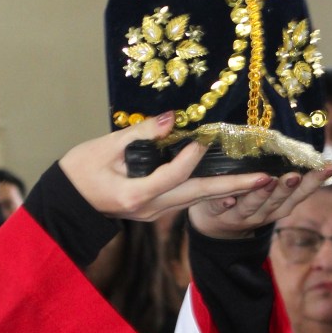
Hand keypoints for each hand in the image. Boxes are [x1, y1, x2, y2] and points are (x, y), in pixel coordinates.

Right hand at [60, 113, 331, 237]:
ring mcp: (155, 214)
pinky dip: (211, 192)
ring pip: (198, 200)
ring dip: (230, 190)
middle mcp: (151, 210)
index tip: (205, 137)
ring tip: (261, 181)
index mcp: (135, 195)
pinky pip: (188, 200)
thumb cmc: (78, 172)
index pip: (174, 174)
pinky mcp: (157, 210)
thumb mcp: (104, 146)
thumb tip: (173, 118)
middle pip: (199, 196)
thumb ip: (142, 133)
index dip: (191, 155)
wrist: (65, 202)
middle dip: (235, 187)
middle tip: (266, 179)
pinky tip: (233, 185)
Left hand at [187, 163, 331, 239]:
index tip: (329, 167)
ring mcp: (241, 216)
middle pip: (278, 202)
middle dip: (287, 188)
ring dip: (260, 194)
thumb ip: (281, 169)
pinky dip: (225, 204)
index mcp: (279, 206)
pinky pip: (220, 208)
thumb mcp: (269, 186)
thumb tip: (299, 144)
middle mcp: (263, 214)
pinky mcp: (217, 214)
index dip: (315, 181)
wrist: (215, 223)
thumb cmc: (248, 197)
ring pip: (252, 206)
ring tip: (268, 180)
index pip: (301, 193)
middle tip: (295, 175)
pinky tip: (229, 198)